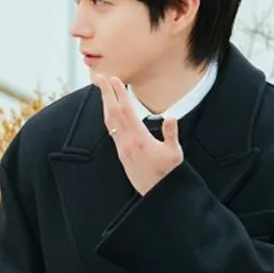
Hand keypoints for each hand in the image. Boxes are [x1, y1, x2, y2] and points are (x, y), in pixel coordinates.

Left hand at [94, 74, 183, 195]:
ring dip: (105, 104)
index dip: (119, 94)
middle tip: (99, 77)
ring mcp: (122, 148)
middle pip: (113, 112)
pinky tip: (108, 111)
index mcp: (139, 139)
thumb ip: (171, 135)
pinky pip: (111, 130)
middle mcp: (126, 142)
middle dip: (106, 93)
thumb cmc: (168, 174)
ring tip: (102, 89)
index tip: (114, 79)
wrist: (157, 194)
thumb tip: (170, 118)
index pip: (126, 111)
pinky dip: (108, 116)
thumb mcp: (174, 154)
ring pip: (109, 121)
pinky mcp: (121, 153)